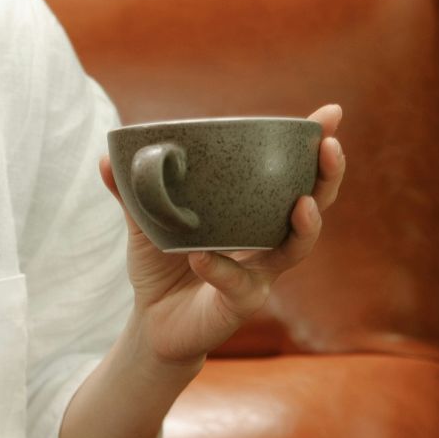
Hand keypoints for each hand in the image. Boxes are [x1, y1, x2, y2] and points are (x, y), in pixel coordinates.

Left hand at [97, 103, 347, 367]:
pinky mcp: (241, 304)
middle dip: (327, 177)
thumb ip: (131, 193)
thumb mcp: (146, 223)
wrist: (152, 323)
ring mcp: (260, 275)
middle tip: (330, 149)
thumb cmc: (161, 267)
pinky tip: (201, 257)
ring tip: (301, 202)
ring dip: (305, 226)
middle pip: (313, 207)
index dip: (315, 148)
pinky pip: (237, 283)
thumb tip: (106, 158)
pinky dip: (220, 268)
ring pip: (295, 250)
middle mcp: (266, 243)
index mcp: (252, 215)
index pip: (292, 176)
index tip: (332, 114)